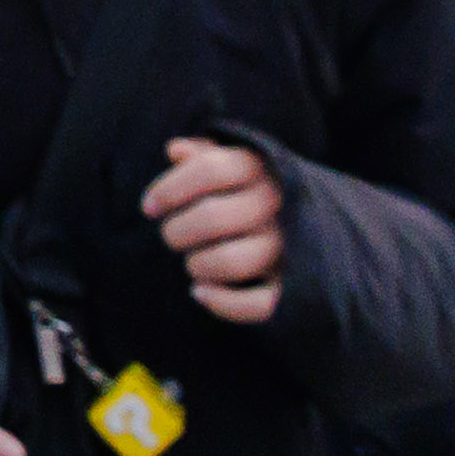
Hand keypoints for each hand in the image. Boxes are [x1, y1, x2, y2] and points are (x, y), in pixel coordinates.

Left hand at [147, 133, 285, 322]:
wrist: (305, 221)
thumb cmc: (246, 189)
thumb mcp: (228, 162)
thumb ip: (201, 154)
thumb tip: (175, 151)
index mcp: (260, 167)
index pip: (208, 169)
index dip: (168, 189)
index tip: (148, 208)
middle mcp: (279, 205)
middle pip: (212, 217)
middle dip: (177, 231)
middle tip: (172, 236)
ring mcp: (290, 248)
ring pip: (231, 262)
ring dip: (197, 265)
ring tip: (193, 262)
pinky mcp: (294, 287)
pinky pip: (258, 304)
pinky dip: (222, 303)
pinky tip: (199, 292)